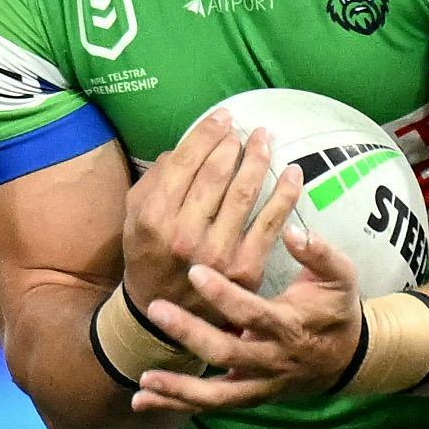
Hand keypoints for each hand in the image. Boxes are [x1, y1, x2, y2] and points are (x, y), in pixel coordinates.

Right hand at [120, 107, 305, 328]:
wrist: (164, 312)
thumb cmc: (150, 255)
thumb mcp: (135, 216)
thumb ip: (156, 179)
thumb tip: (189, 146)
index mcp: (155, 217)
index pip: (185, 162)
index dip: (207, 132)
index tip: (223, 117)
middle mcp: (184, 234)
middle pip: (217, 173)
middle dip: (235, 143)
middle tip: (248, 129)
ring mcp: (218, 253)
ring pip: (245, 193)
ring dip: (260, 160)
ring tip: (266, 140)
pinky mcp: (246, 268)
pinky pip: (271, 223)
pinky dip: (286, 194)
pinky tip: (293, 173)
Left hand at [133, 231, 364, 412]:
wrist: (348, 358)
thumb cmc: (337, 309)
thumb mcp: (340, 276)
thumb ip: (319, 252)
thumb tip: (292, 231)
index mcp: (291, 327)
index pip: (253, 313)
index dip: (224, 295)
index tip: (195, 272)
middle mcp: (272, 361)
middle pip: (227, 353)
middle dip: (190, 335)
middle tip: (156, 310)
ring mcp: (259, 384)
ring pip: (217, 395)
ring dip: (179, 389)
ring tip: (143, 380)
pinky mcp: (248, 397)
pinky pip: (211, 405)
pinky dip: (177, 403)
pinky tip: (143, 399)